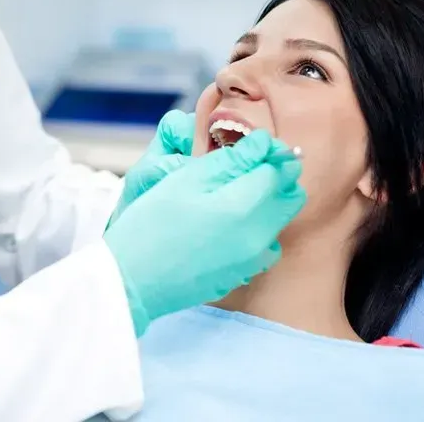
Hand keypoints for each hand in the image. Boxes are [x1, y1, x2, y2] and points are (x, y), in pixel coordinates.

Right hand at [104, 130, 305, 336]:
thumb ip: (230, 160)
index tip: (252, 145)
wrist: (132, 280)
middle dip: (276, 175)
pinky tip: (229, 223)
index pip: (280, 169)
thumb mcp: (184, 180)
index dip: (270, 151)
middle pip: (291, 195)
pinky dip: (258, 227)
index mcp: (243, 207)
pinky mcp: (244, 273)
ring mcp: (254, 259)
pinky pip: (267, 243)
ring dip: (268, 200)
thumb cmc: (150, 225)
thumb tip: (263, 144)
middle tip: (244, 166)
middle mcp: (258, 235)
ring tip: (233, 193)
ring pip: (281, 219)